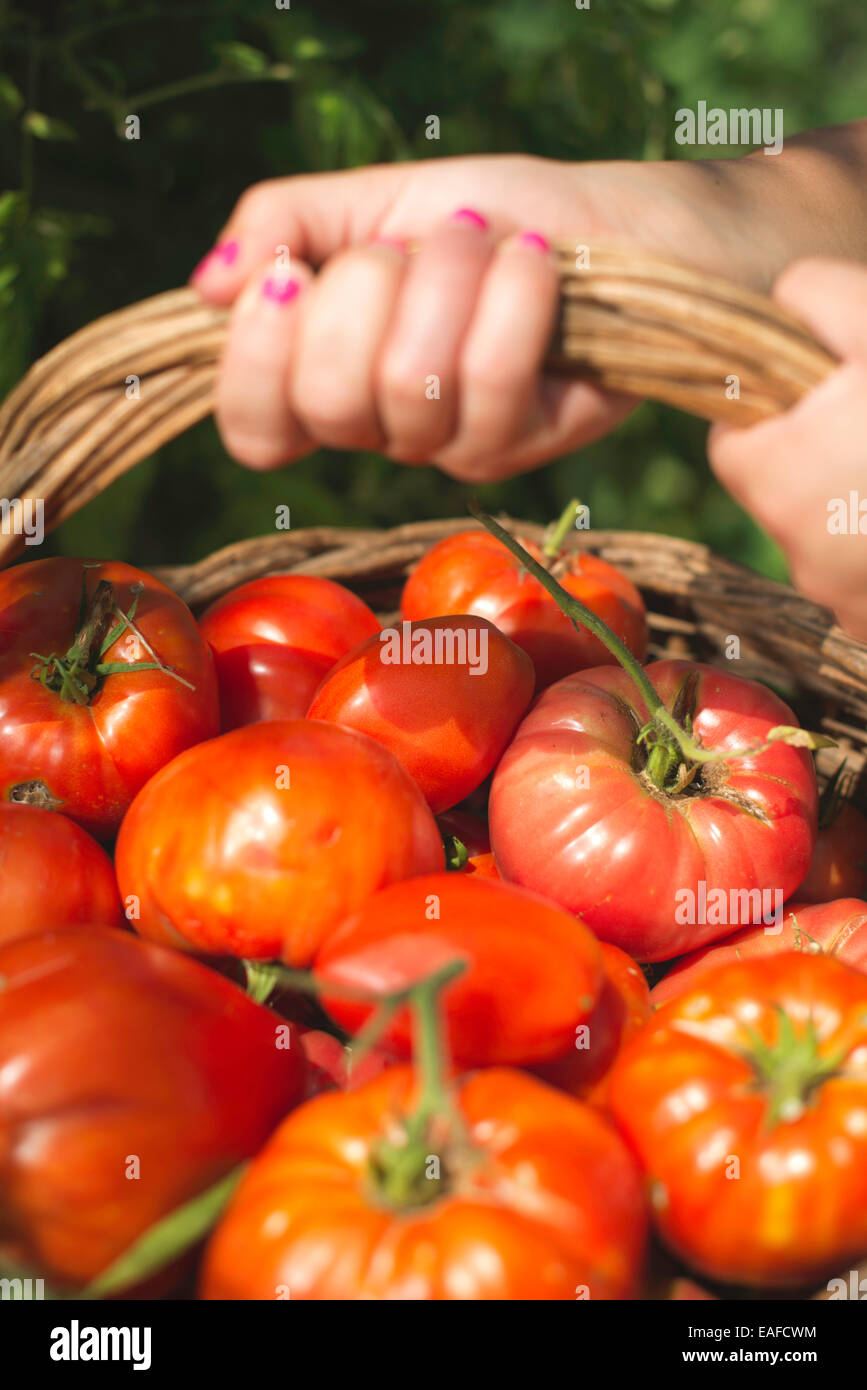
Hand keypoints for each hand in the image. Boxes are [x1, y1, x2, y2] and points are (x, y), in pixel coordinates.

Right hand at [190, 153, 771, 479]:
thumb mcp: (370, 201)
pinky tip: (533, 264)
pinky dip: (510, 298)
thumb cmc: (488, 216)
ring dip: (447, 278)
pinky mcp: (521, 445)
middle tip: (418, 246)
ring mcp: (449, 447)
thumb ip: (283, 228)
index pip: (253, 428)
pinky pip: (489, 384)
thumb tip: (205, 286)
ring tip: (486, 242)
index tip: (291, 276)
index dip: (253, 360)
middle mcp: (380, 429)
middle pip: (325, 402)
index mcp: (326, 379)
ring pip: (407, 386)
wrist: (608, 220)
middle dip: (368, 289)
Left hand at [708, 258, 866, 640]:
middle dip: (825, 460)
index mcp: (780, 478)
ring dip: (864, 509)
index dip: (768, 412)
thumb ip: (819, 298)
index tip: (811, 394)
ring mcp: (849, 603)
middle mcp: (803, 555)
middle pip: (786, 498)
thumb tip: (785, 298)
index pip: (732, 447)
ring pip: (834, 542)